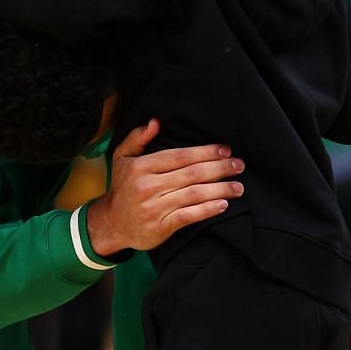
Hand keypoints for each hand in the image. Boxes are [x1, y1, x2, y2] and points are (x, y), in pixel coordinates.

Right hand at [84, 119, 244, 254]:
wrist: (111, 224)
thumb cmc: (123, 187)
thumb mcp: (122, 158)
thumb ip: (137, 138)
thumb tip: (155, 122)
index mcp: (142, 166)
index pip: (180, 156)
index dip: (206, 152)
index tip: (225, 151)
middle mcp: (148, 185)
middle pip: (192, 173)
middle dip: (220, 168)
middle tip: (239, 165)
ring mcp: (154, 207)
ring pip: (194, 194)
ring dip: (220, 189)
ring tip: (238, 186)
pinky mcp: (160, 227)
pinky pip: (188, 216)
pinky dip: (207, 210)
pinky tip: (223, 204)